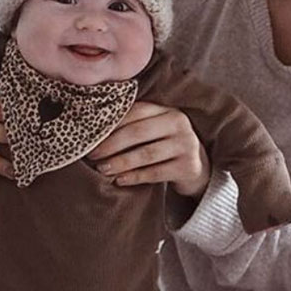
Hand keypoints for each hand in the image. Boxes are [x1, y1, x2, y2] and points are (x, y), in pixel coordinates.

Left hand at [89, 101, 210, 197]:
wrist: (198, 169)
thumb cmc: (167, 148)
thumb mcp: (156, 132)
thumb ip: (135, 125)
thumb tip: (95, 132)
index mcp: (168, 111)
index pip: (135, 112)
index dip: (112, 123)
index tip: (91, 136)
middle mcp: (179, 124)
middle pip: (138, 132)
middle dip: (112, 144)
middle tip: (93, 155)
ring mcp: (186, 145)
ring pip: (146, 154)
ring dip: (120, 162)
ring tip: (103, 169)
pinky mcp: (188, 167)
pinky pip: (155, 173)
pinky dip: (135, 177)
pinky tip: (120, 180)